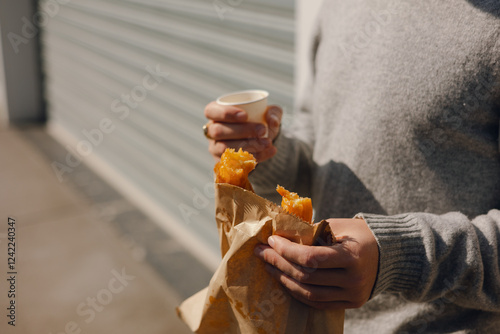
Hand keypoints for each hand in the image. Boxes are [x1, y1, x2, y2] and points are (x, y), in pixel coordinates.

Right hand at [204, 101, 281, 161]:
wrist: (264, 140)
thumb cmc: (261, 120)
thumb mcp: (269, 112)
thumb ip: (273, 113)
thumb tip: (272, 122)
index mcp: (216, 112)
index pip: (211, 111)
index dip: (225, 113)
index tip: (245, 116)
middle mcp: (212, 131)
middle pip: (218, 131)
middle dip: (241, 131)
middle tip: (262, 130)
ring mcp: (215, 148)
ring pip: (224, 148)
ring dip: (248, 146)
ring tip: (267, 143)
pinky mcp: (223, 163)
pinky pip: (234, 162)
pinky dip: (255, 157)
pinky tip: (269, 152)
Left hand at [254, 218, 378, 309]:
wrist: (389, 254)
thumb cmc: (359, 234)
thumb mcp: (339, 226)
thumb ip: (312, 232)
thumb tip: (281, 235)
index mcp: (351, 256)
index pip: (311, 258)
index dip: (287, 251)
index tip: (272, 240)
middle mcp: (353, 280)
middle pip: (307, 276)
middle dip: (279, 262)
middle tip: (262, 252)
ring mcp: (352, 295)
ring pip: (309, 293)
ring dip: (284, 279)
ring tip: (269, 266)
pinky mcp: (350, 303)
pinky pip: (317, 302)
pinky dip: (298, 292)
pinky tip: (284, 280)